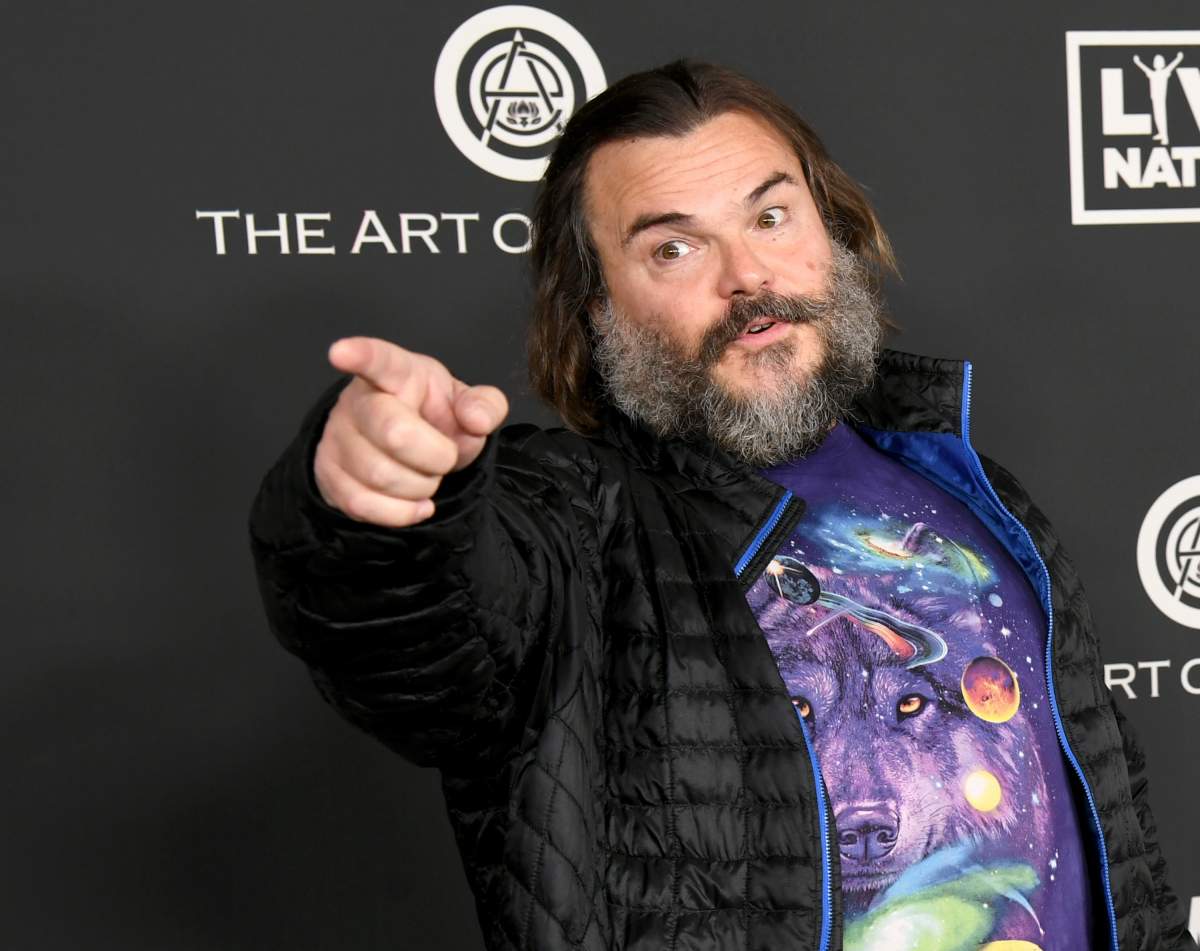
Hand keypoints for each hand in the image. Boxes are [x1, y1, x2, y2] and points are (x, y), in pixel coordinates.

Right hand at [313, 336, 508, 526]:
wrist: (405, 449)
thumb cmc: (432, 417)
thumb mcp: (466, 403)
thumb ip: (485, 405)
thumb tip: (477, 420)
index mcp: (397, 373)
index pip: (378, 360)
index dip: (360, 355)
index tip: (340, 352)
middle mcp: (359, 402)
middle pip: (393, 432)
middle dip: (434, 456)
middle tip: (443, 457)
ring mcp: (338, 438)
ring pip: (379, 474)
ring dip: (420, 486)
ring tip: (427, 477)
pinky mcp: (329, 474)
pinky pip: (362, 504)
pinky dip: (400, 513)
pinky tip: (416, 505)